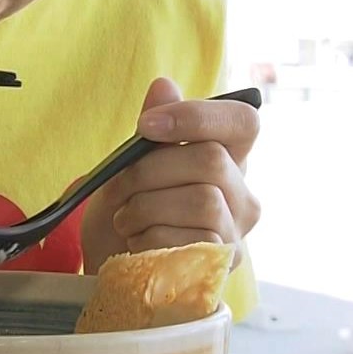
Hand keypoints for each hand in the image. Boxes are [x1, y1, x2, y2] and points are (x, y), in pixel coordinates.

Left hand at [81, 77, 260, 273]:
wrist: (110, 266)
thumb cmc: (127, 209)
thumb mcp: (128, 164)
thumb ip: (151, 128)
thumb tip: (164, 86)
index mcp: (225, 157)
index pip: (242, 120)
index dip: (197, 115)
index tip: (145, 125)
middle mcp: (242, 195)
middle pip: (210, 160)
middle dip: (150, 169)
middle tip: (118, 185)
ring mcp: (236, 233)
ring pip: (202, 201)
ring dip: (146, 207)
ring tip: (126, 218)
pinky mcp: (221, 268)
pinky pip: (190, 241)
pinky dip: (149, 239)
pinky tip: (137, 245)